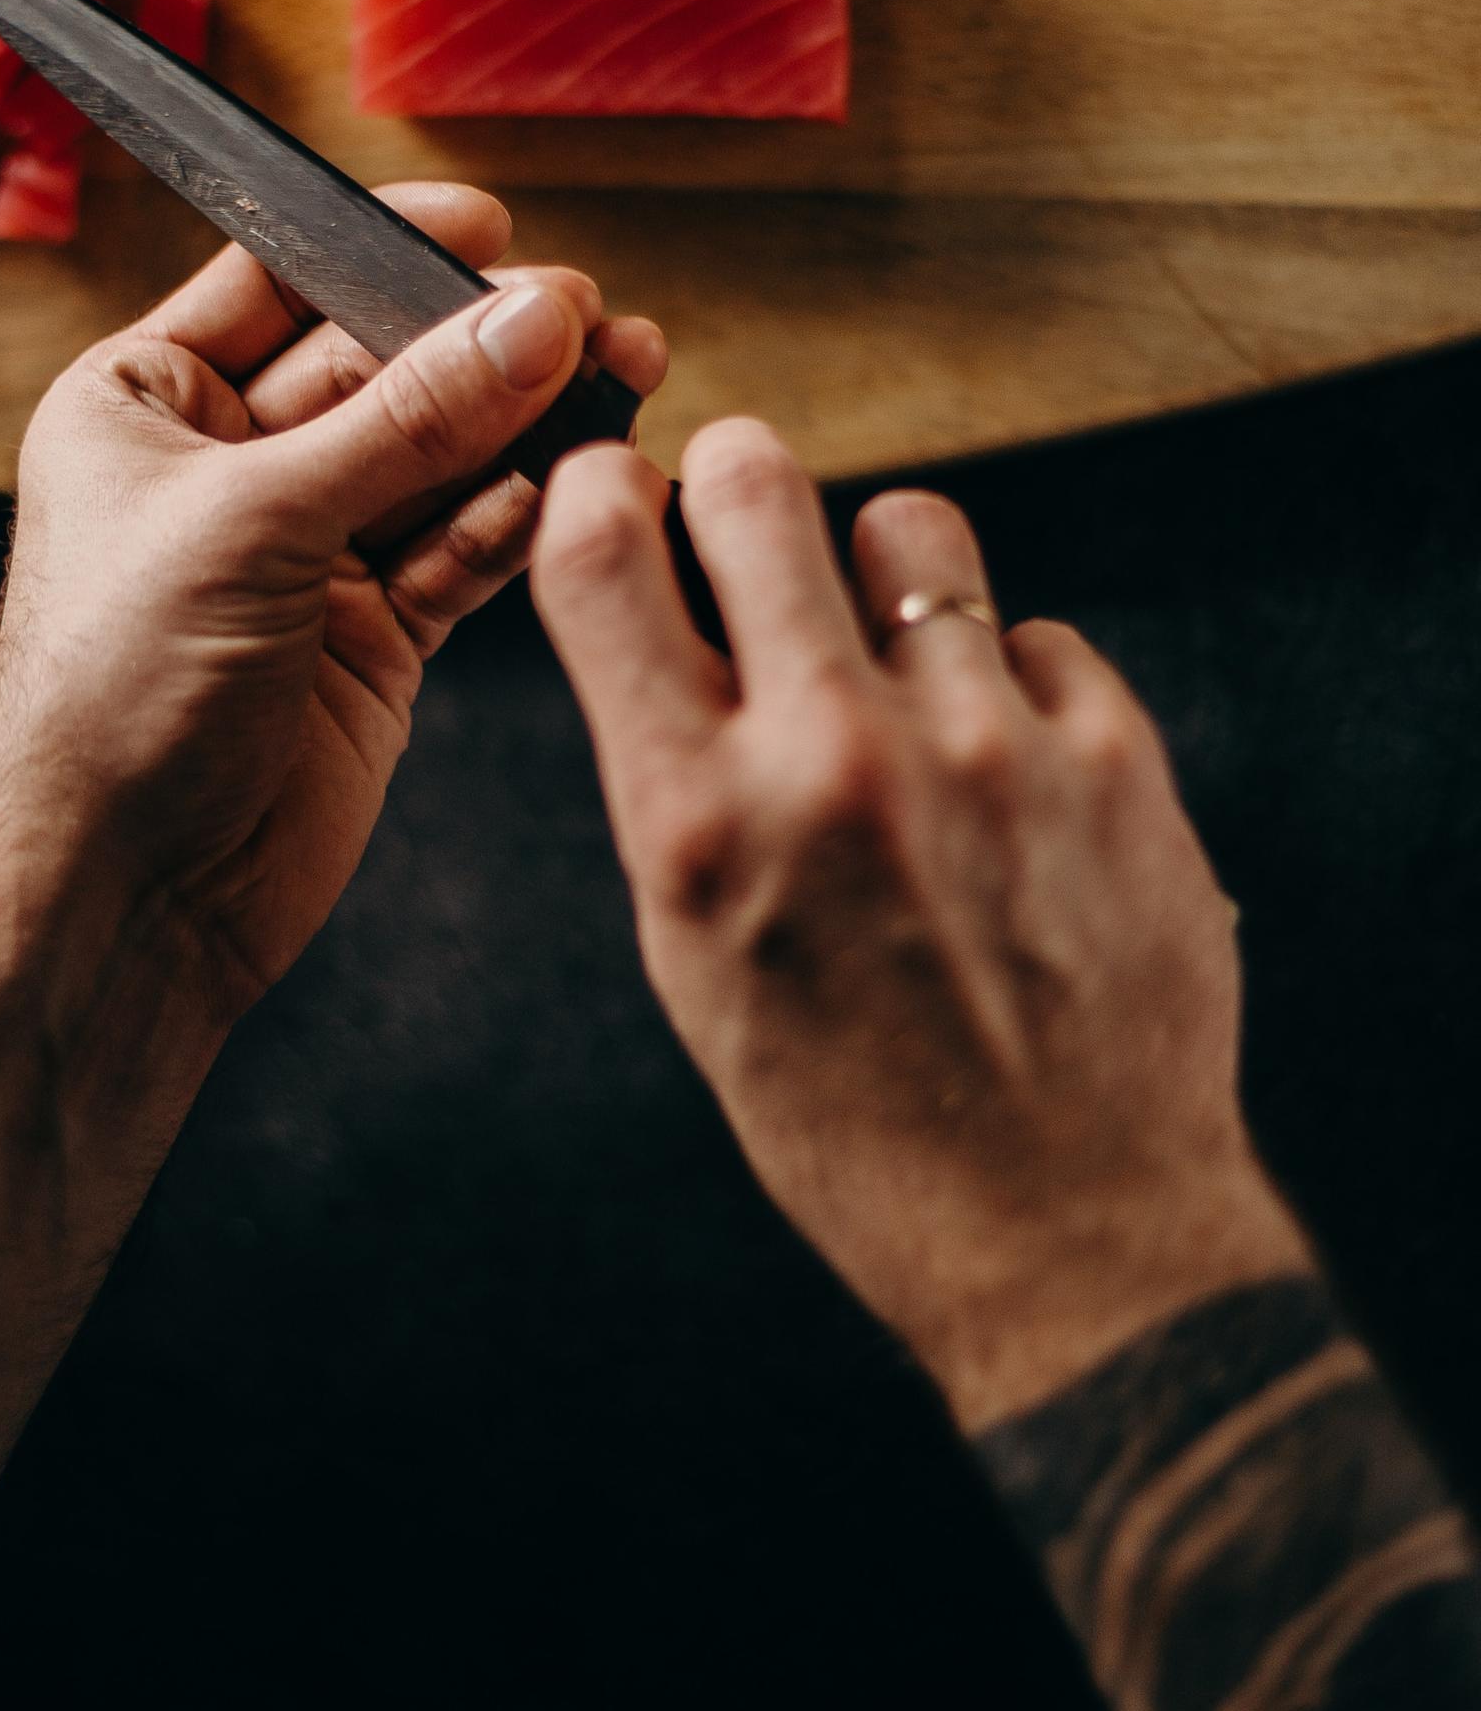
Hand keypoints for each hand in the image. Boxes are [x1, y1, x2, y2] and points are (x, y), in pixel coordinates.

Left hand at [0, 182, 664, 1062]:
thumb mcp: (258, 520)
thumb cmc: (117, 692)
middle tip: (590, 318)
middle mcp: (226, 466)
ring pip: (439, 458)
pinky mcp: (372, 637)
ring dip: (526, 426)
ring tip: (624, 380)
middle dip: (483, 343)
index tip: (490, 231)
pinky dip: (520, 521)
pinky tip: (579, 487)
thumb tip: (535, 320)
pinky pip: (463, 550)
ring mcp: (306, 553)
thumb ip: (410, 419)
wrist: (121, 895)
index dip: (384, 247)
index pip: (280, 279)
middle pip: (381, 365)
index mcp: (145, 403)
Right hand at [532, 422, 1308, 1425]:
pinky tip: (1006, 782)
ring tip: (900, 666)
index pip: (601, 556)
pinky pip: (1035, 635)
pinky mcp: (1112, 758)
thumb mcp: (699, 962)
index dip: (599, 491)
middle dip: (739, 480)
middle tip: (749, 512)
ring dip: (888, 579)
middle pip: (757, 483)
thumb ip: (675, 781)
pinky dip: (1010, 686)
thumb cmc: (853, 1120)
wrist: (1063, 1230)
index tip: (619, 486)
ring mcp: (984, 749)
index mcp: (696, 826)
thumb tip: (664, 615)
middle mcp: (833, 763)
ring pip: (913, 529)